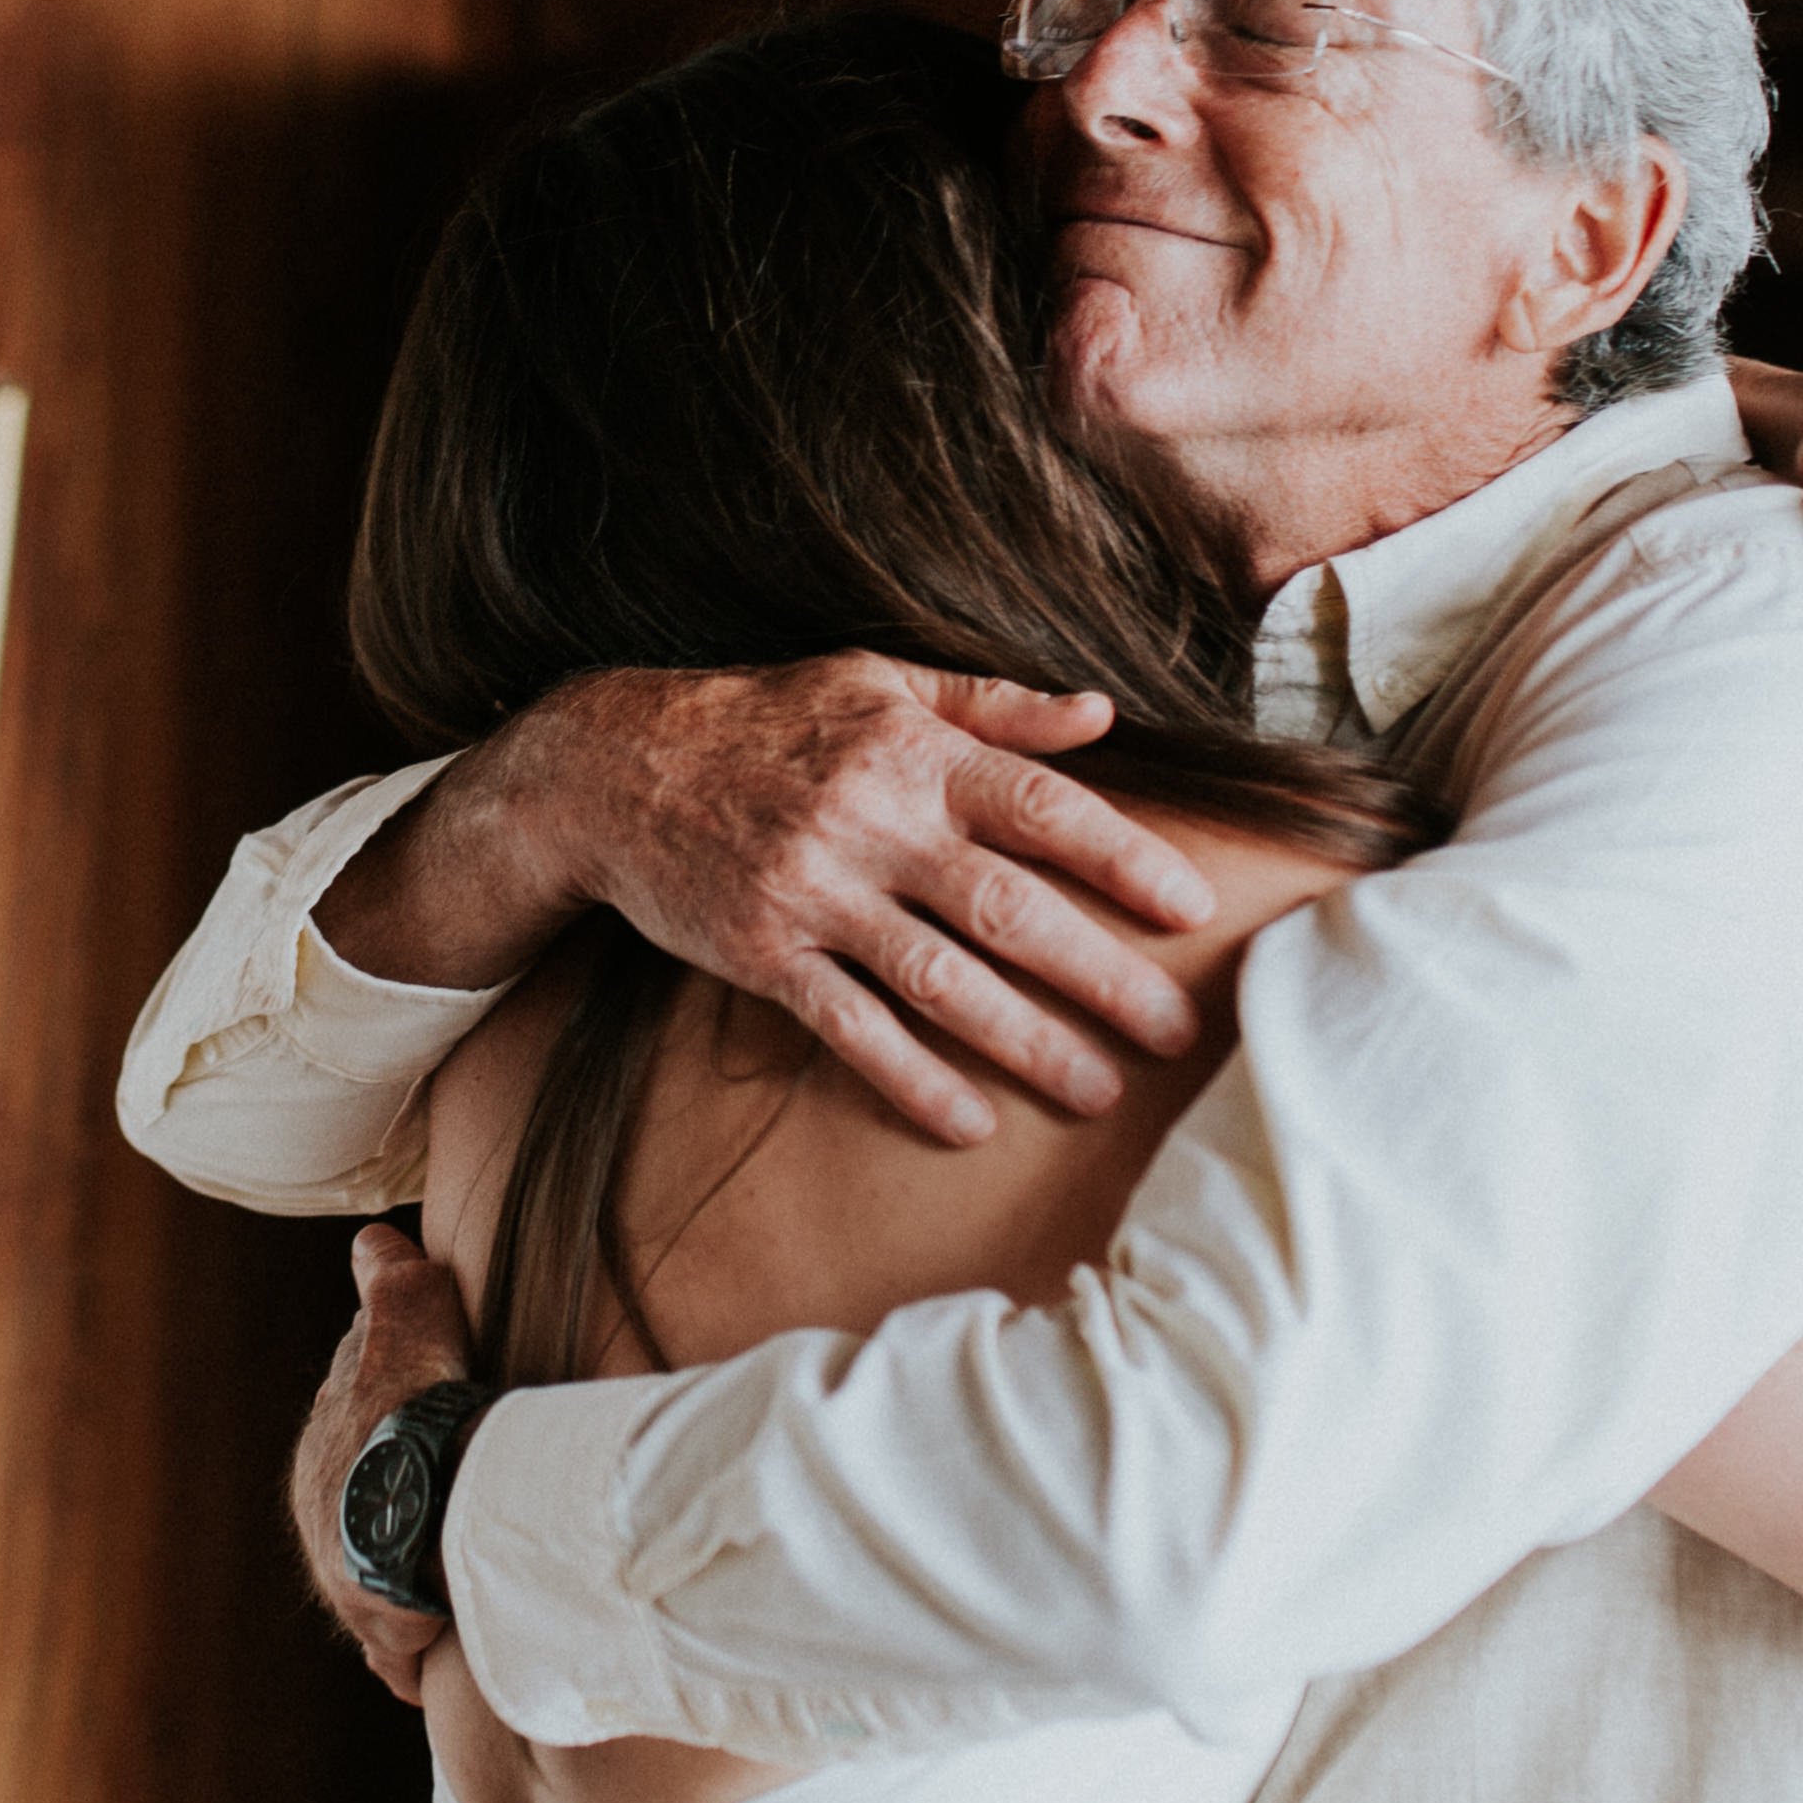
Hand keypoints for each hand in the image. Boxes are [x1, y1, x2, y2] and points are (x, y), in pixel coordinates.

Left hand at [290, 1223, 475, 1702]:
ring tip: (449, 1589)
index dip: (396, 1428)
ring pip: (379, 1589)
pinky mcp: (382, 1639)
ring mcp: (349, 1586)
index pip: (356, 1438)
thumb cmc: (414, 1408)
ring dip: (409, 1589)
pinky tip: (439, 1655)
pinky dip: (416, 1654)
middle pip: (364, 1518)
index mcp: (321, 1456)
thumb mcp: (409, 1319)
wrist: (420, 1511)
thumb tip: (372, 1239)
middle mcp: (322, 1526)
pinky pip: (398, 1653)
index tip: (429, 1428)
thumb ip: (394, 1283)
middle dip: (397, 1515)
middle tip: (449, 1513)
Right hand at [347, 657, 1219, 1146]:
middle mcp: (871, 825)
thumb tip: (1101, 713)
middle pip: (1009, 910)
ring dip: (1028, 1044)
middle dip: (1103, 977)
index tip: (1191, 908)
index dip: (1123, 859)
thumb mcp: (876, 679)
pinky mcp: (763, 955)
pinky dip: (912, 1080)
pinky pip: (849, 1029)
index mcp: (914, 753)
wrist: (611, 765)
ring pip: (939, 983)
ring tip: (1098, 1093)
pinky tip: (970, 1123)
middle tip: (1176, 1033)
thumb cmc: (763, 717)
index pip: (1043, 809)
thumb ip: (991, 703)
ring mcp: (814, 895)